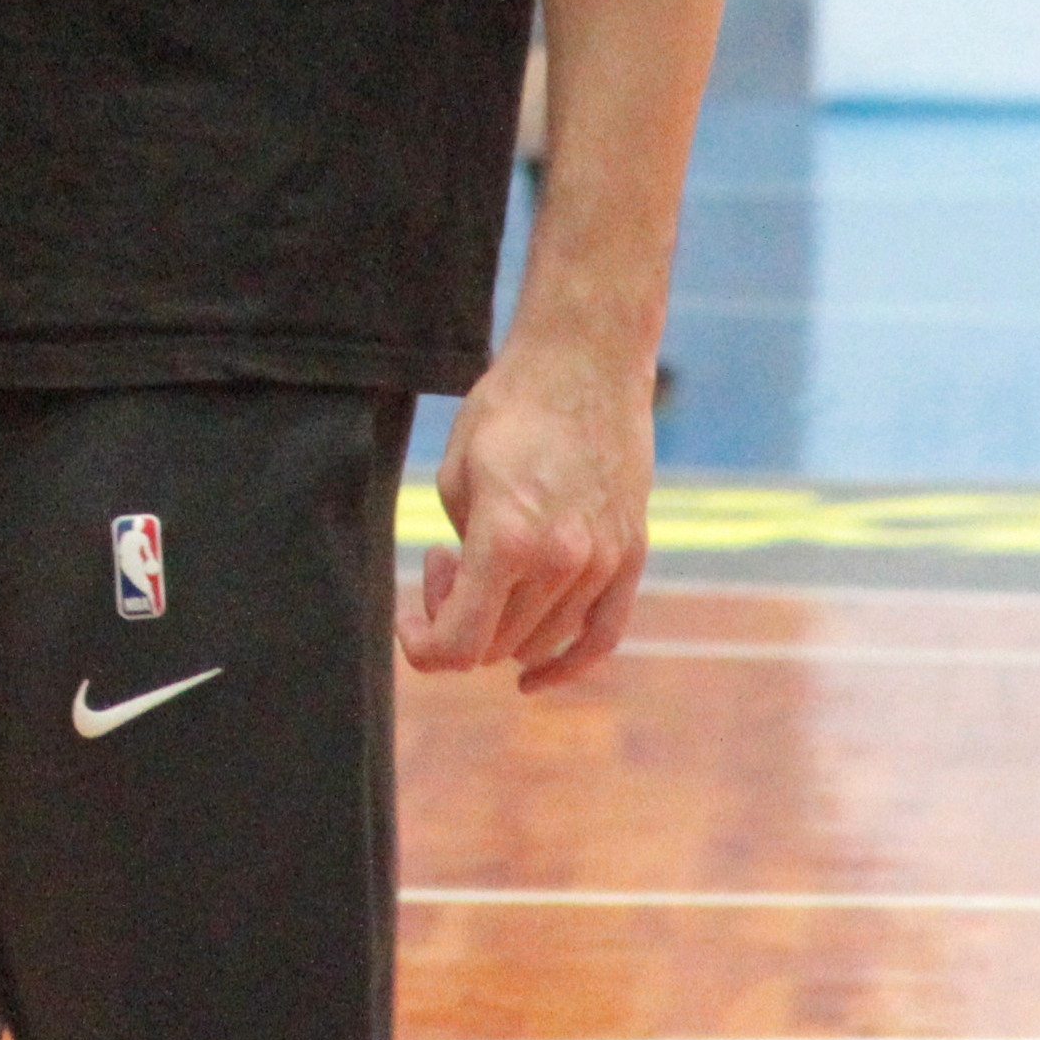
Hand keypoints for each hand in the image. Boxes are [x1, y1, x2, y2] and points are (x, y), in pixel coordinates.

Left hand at [399, 334, 652, 689]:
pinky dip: (567, 665)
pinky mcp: (631, 555)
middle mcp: (561, 562)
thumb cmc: (509, 408)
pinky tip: (534, 677)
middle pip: (496, 645)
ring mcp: (603, 563)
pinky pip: (602, 637)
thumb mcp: (455, 477)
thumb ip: (458, 553)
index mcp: (506, 540)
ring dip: (501, 625)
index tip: (407, 620)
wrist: (585, 362)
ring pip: (540, 641)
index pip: (458, 643)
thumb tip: (463, 599)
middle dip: (456, 620)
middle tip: (443, 564)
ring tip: (483, 565)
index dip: (422, 646)